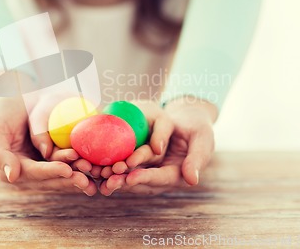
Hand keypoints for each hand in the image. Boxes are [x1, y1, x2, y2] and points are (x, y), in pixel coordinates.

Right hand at [0, 76, 96, 195]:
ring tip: (95, 172)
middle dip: (70, 179)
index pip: (34, 173)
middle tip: (88, 179)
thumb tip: (11, 177)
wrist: (14, 97)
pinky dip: (83, 162)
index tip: (67, 170)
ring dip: (80, 173)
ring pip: (65, 172)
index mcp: (14, 169)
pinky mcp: (57, 155)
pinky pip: (71, 160)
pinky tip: (98, 164)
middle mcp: (30, 171)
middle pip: (52, 177)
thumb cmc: (1, 112)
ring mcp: (45, 163)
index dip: (50, 172)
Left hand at [99, 96, 216, 195]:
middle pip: (140, 180)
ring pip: (129, 173)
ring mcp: (148, 167)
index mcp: (177, 174)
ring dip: (114, 174)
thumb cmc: (199, 129)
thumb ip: (197, 159)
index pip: (160, 178)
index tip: (131, 178)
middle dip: (124, 180)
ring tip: (98, 173)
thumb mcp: (202, 140)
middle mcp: (160, 174)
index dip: (146, 178)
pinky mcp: (138, 159)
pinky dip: (111, 163)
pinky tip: (96, 162)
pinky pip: (124, 162)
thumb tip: (192, 180)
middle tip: (108, 179)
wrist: (188, 119)